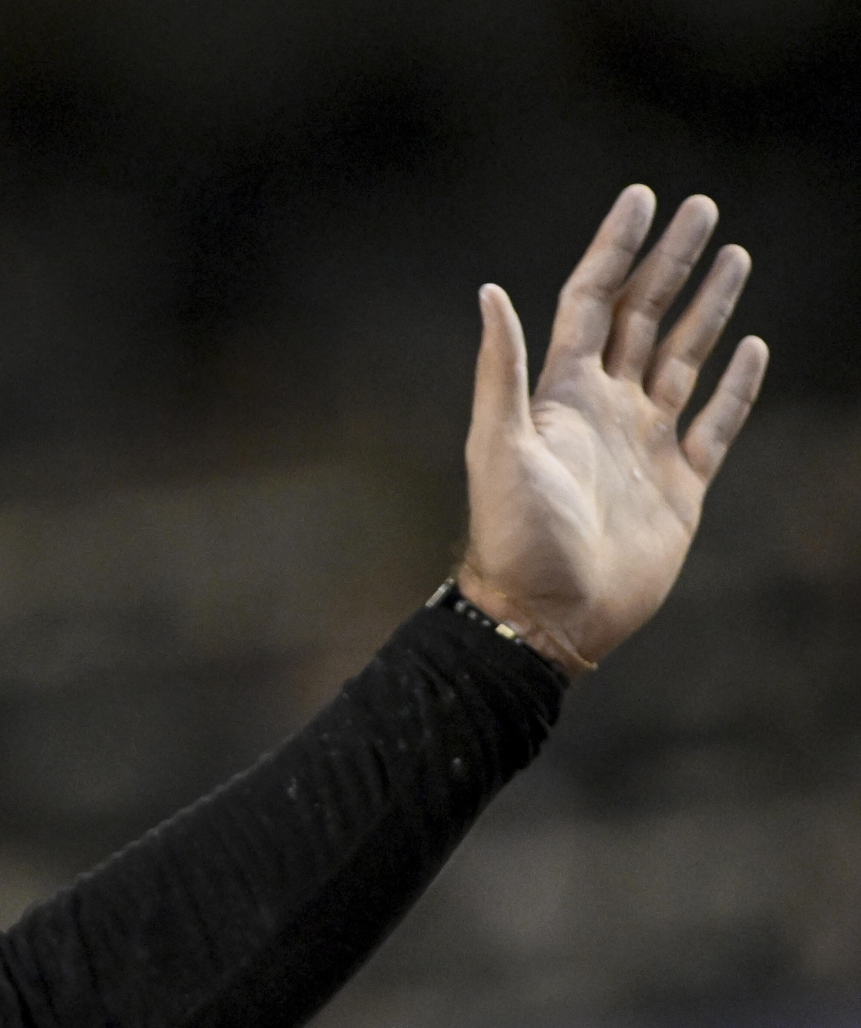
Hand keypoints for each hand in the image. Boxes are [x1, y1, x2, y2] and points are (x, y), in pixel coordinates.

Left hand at [457, 186, 767, 675]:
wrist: (548, 613)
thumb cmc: (515, 537)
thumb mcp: (500, 447)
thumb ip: (502, 371)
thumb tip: (490, 293)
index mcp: (561, 394)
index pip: (593, 301)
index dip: (616, 249)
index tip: (641, 198)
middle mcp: (605, 409)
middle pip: (645, 316)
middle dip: (671, 261)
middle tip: (702, 208)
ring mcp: (645, 444)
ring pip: (684, 358)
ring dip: (707, 308)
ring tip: (734, 256)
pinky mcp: (681, 485)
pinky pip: (715, 423)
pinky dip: (736, 385)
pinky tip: (751, 347)